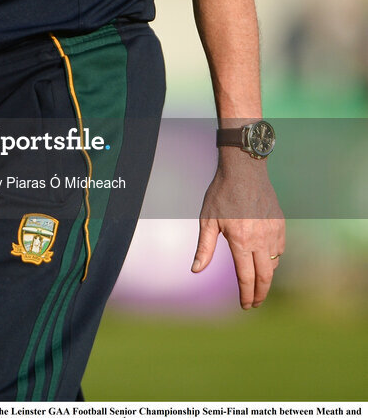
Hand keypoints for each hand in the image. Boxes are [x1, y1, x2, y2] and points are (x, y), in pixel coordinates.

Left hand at [191, 151, 284, 309]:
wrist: (244, 170)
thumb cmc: (222, 193)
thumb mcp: (208, 220)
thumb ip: (204, 248)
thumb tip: (196, 270)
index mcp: (240, 241)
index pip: (246, 278)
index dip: (246, 295)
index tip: (245, 306)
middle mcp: (260, 240)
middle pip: (265, 277)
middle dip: (260, 294)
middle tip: (255, 303)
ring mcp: (273, 232)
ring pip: (274, 263)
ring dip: (266, 275)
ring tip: (257, 281)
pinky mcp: (280, 224)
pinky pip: (280, 248)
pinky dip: (274, 257)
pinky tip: (265, 257)